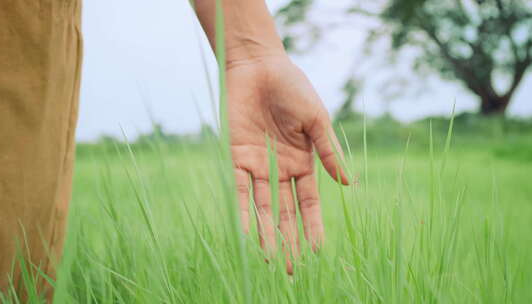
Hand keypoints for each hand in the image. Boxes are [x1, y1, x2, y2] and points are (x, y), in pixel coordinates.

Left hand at [227, 55, 348, 271]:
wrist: (259, 66)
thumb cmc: (293, 88)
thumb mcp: (316, 120)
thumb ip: (328, 151)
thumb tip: (348, 184)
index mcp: (303, 162)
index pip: (309, 203)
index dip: (313, 226)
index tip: (318, 251)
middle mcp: (280, 170)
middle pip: (285, 212)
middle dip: (290, 240)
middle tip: (293, 269)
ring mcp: (258, 166)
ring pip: (263, 207)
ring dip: (266, 233)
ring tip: (271, 260)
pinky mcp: (236, 157)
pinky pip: (239, 190)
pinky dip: (243, 211)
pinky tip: (246, 233)